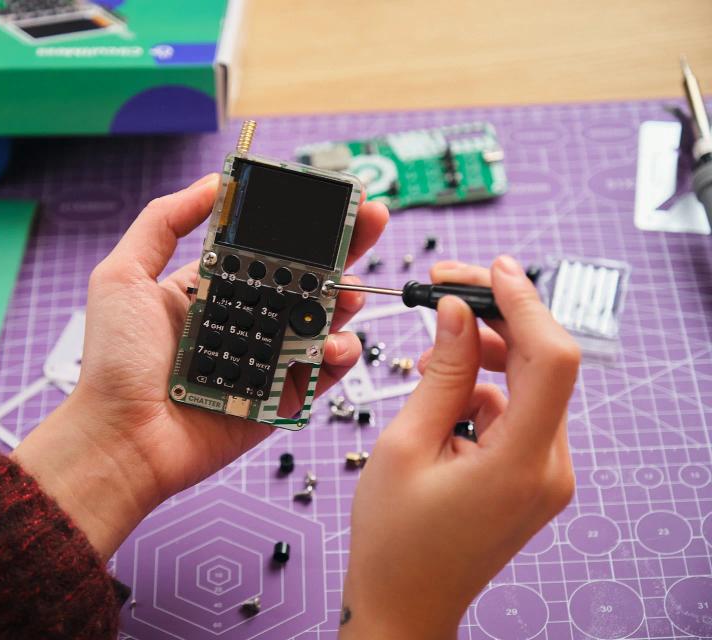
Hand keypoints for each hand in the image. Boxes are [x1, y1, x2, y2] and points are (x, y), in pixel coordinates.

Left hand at [13, 175, 387, 560]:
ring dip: (344, 299)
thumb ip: (163, 222)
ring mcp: (265, 358)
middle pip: (304, 277)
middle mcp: (243, 318)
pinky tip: (333, 342)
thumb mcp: (123, 275)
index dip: (297, 223)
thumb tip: (213, 183)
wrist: (122, 439)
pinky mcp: (278, 397)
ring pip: (320, 321)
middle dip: (341, 248)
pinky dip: (339, 354)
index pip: (265, 246)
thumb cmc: (115, 362)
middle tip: (371, 220)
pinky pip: (322, 372)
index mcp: (213, 287)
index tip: (327, 198)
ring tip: (350, 289)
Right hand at [339, 257, 579, 639]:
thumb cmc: (395, 539)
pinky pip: (517, 411)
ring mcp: (546, 473)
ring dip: (486, 355)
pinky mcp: (532, 475)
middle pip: (544, 364)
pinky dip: (483, 389)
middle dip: (497, 318)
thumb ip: (441, 372)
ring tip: (430, 354)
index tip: (491, 269)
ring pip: (529, 384)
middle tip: (444, 289)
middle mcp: (549, 467)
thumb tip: (458, 311)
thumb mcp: (405, 443)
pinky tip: (441, 392)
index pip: (552, 359)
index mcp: (521, 463)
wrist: (405, 602)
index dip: (525, 303)